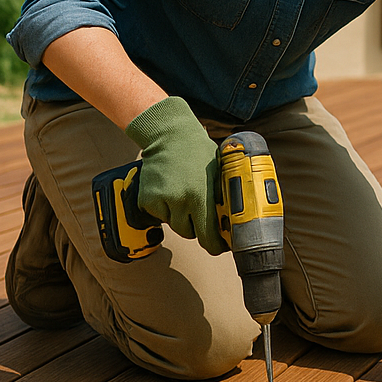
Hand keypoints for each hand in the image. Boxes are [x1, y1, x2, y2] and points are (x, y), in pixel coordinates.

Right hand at [124, 96, 226, 254]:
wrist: (169, 135)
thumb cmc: (198, 152)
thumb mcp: (219, 173)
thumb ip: (223, 197)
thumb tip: (234, 220)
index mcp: (201, 196)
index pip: (208, 236)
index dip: (215, 245)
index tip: (220, 246)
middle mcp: (180, 201)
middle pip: (190, 233)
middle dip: (197, 227)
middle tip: (200, 213)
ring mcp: (161, 201)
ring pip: (174, 225)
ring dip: (181, 218)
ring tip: (184, 196)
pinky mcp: (147, 200)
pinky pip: (159, 216)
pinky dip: (165, 210)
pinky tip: (170, 191)